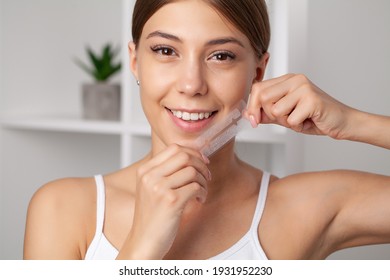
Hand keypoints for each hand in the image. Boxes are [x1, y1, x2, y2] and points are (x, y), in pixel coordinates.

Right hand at [120, 144, 209, 258]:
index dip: (193, 152)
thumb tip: (193, 156)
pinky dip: (203, 193)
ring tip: (202, 191)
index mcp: (145, 171)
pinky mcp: (171, 201)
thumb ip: (166, 172)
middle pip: (184, 156)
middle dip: (201, 164)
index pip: (173, 148)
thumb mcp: (151, 188)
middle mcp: (150, 177)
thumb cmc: (152, 216)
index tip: (202, 161)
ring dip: (204, 180)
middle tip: (207, 175)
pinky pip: (196, 187)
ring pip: (192, 171)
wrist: (144, 241)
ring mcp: (159, 188)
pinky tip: (199, 200)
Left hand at [246, 74, 352, 138]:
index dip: (252, 106)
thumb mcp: (285, 115)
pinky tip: (309, 121)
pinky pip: (291, 120)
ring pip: (275, 110)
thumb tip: (248, 114)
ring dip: (285, 122)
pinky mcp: (312, 99)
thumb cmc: (314, 118)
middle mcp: (295, 79)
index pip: (258, 88)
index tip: (254, 120)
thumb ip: (267, 113)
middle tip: (286, 119)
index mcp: (287, 80)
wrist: (342, 122)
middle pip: (263, 97)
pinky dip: (298, 126)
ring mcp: (304, 87)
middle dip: (269, 115)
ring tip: (300, 119)